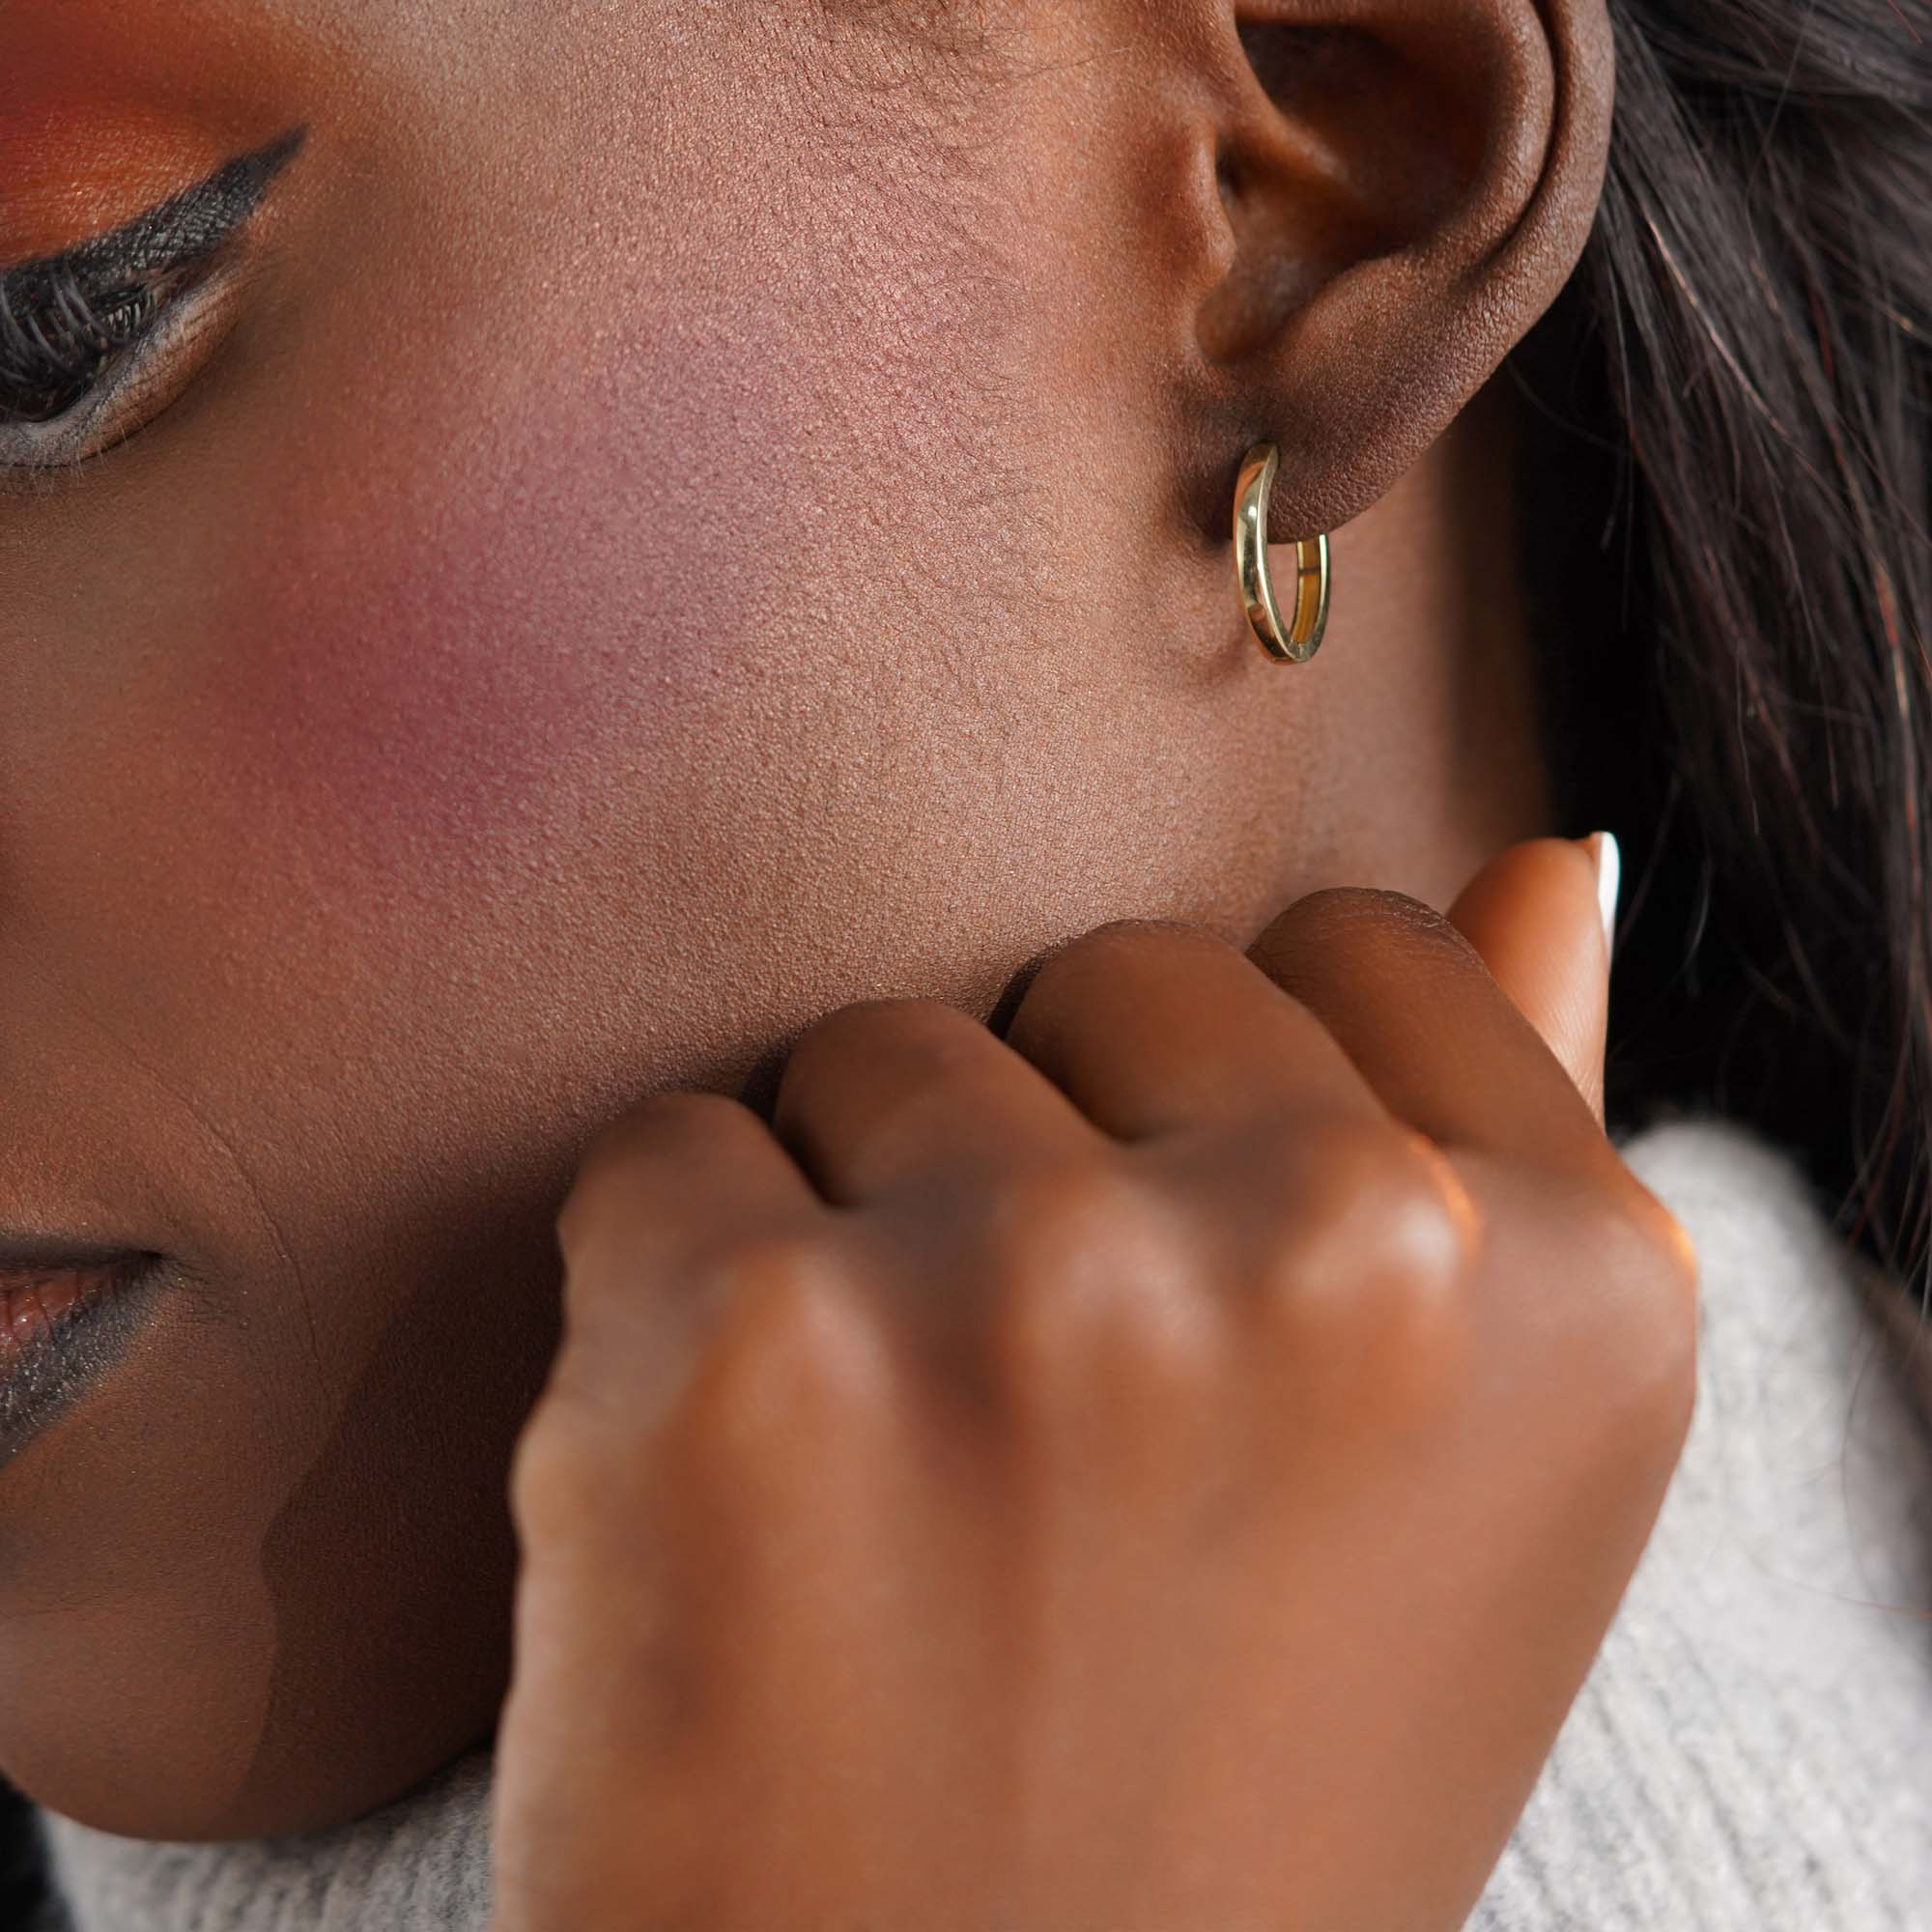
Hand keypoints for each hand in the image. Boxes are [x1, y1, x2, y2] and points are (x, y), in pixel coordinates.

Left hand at [487, 836, 1696, 1931]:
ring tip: (907, 1486)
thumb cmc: (1222, 1780)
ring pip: (874, 1046)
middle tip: (1051, 1426)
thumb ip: (1513, 1141)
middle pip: (1101, 972)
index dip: (1235, 1097)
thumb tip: (1558, 857)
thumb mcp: (1467, 1478)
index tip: (1200, 1269)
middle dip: (1050, 1145)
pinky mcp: (753, 1345)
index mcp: (1561, 1276)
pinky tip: (739, 1513)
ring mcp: (1038, 1281)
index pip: (1347, 944)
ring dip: (859, 1220)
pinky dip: (666, 1296)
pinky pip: (665, 1152)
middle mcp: (1336, 1250)